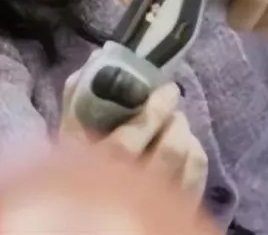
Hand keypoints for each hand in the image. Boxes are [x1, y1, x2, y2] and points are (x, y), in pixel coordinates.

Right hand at [60, 77, 207, 202]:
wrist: (95, 210)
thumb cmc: (78, 166)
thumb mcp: (69, 135)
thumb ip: (77, 97)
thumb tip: (97, 58)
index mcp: (97, 165)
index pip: (130, 141)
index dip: (155, 112)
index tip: (167, 90)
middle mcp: (128, 188)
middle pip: (168, 152)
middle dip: (175, 121)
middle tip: (171, 106)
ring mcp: (155, 204)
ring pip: (187, 164)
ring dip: (187, 136)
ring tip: (177, 124)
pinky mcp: (174, 209)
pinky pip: (198, 180)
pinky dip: (196, 157)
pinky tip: (186, 149)